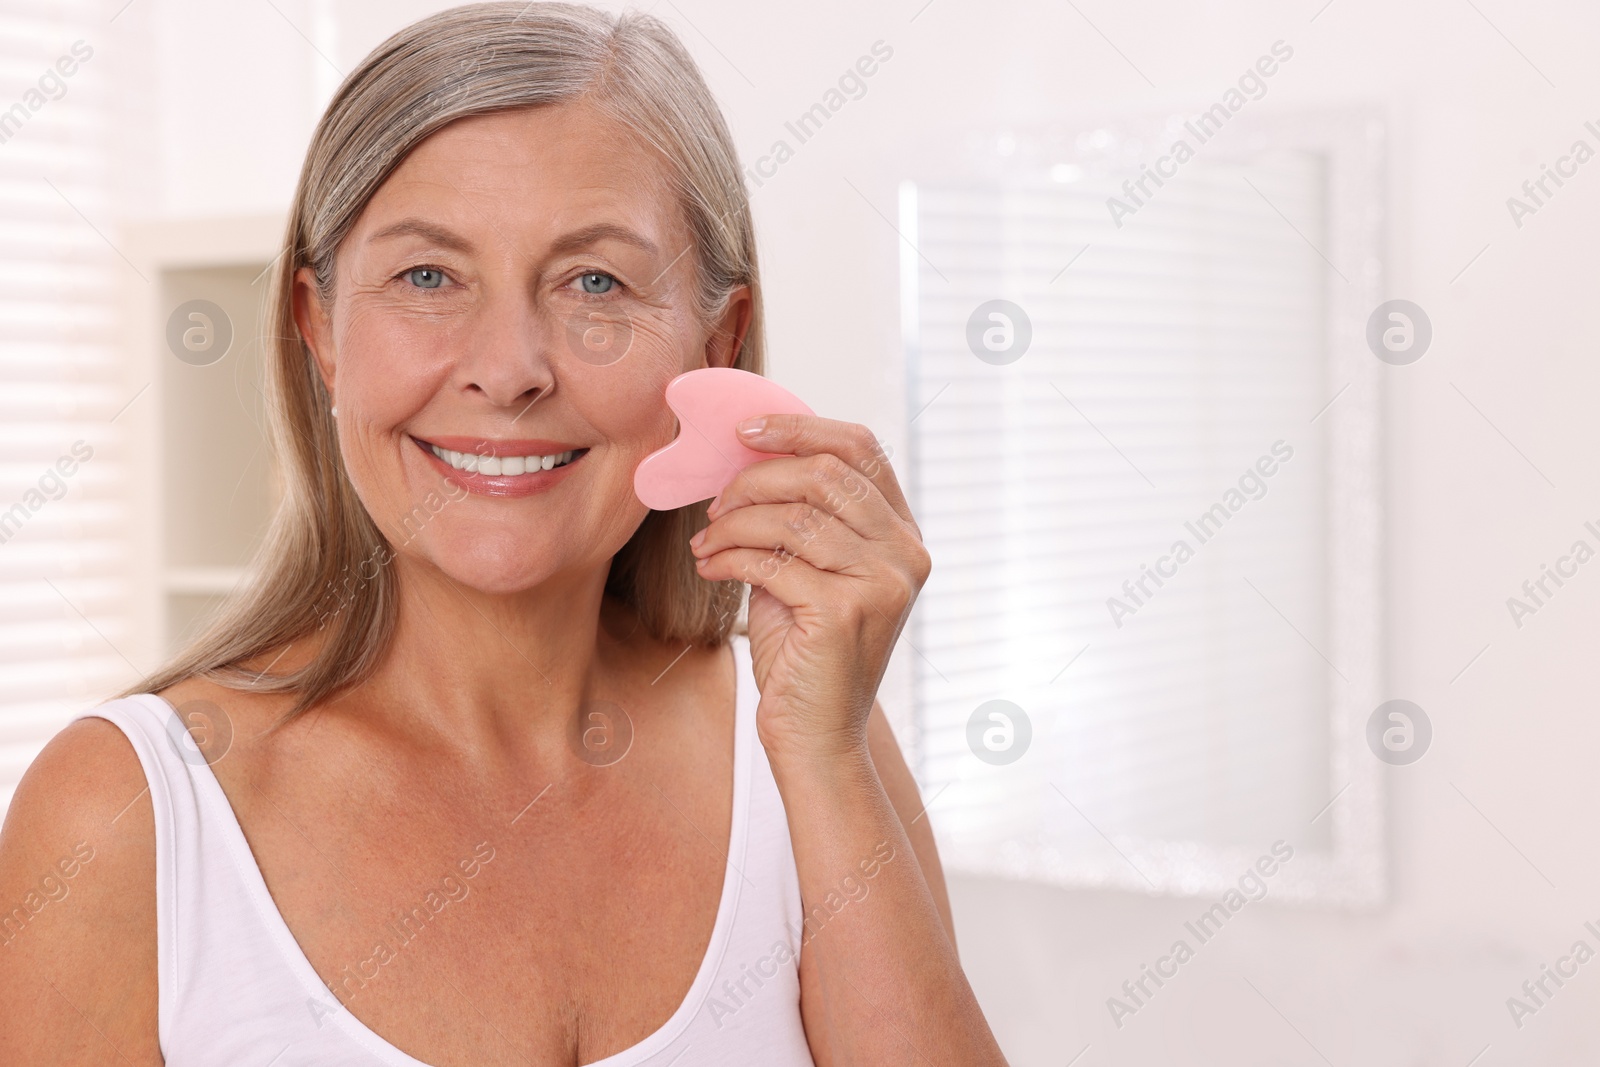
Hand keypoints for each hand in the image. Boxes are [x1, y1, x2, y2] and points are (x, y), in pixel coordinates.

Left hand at [688, 415, 929, 765]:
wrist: (815, 735)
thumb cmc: (803, 649)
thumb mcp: (806, 568)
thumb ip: (798, 515)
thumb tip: (744, 455)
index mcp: (902, 533)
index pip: (860, 447)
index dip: (800, 427)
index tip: (744, 430)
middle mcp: (905, 552)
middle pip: (823, 474)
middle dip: (754, 479)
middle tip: (714, 503)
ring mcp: (882, 582)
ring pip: (792, 516)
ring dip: (734, 523)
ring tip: (706, 543)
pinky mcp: (845, 612)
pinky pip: (771, 561)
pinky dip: (729, 558)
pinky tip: (711, 567)